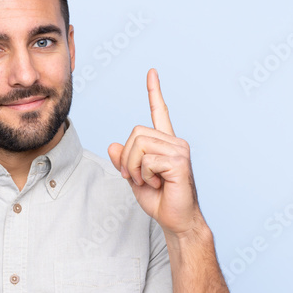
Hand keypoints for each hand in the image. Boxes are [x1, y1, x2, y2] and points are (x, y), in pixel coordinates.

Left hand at [107, 68, 203, 237]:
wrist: (177, 221)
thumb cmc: (160, 200)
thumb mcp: (134, 179)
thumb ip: (124, 162)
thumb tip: (113, 145)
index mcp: (165, 143)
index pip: (160, 112)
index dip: (154, 92)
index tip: (152, 72)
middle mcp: (175, 142)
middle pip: (135, 134)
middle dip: (127, 159)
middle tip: (136, 177)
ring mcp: (179, 150)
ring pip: (138, 145)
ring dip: (133, 168)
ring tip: (148, 181)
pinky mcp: (179, 161)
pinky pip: (146, 160)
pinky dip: (144, 176)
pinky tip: (158, 184)